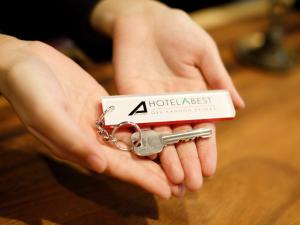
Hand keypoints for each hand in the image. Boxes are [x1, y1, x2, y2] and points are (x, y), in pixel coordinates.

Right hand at [0, 35, 177, 197]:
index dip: (140, 179)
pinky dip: (145, 126)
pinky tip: (164, 130)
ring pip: (131, 140)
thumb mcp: (46, 113)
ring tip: (179, 160)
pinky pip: (128, 118)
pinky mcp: (103, 105)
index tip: (165, 190)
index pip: (114, 168)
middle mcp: (90, 138)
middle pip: (128, 158)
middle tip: (181, 182)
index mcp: (77, 146)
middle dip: (153, 171)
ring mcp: (98, 121)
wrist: (24, 61)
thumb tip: (100, 167)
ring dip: (153, 151)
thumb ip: (71, 140)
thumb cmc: (28, 87)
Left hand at [92, 0, 244, 193]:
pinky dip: (144, 143)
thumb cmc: (177, 31)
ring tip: (174, 181)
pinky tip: (150, 161)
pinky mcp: (132, 102)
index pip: (202, 129)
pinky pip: (138, 125)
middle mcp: (174, 107)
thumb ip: (218, 80)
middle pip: (182, 140)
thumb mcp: (203, 53)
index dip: (206, 150)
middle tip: (191, 185)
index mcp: (194, 97)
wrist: (144, 20)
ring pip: (161, 138)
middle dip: (188, 162)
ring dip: (168, 160)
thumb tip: (238, 106)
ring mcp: (152, 106)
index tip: (209, 170)